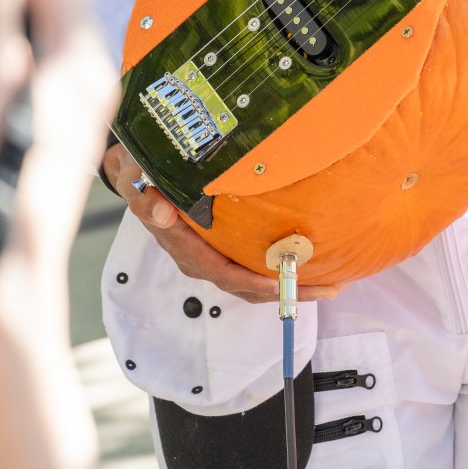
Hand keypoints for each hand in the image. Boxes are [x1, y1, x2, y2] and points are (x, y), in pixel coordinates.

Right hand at [102, 141, 339, 303]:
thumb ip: (144, 196)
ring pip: (253, 282)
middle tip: (328, 289)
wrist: (138, 177)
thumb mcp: (136, 180)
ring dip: (290, 286)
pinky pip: (252, 267)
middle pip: (246, 286)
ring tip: (331, 284)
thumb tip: (160, 212)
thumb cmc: (141, 177)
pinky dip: (280, 270)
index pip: (223, 274)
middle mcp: (200, 259)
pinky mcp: (222, 249)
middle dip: (286, 291)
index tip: (285, 284)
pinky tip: (311, 264)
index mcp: (184, 247)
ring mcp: (211, 257)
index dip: (254, 283)